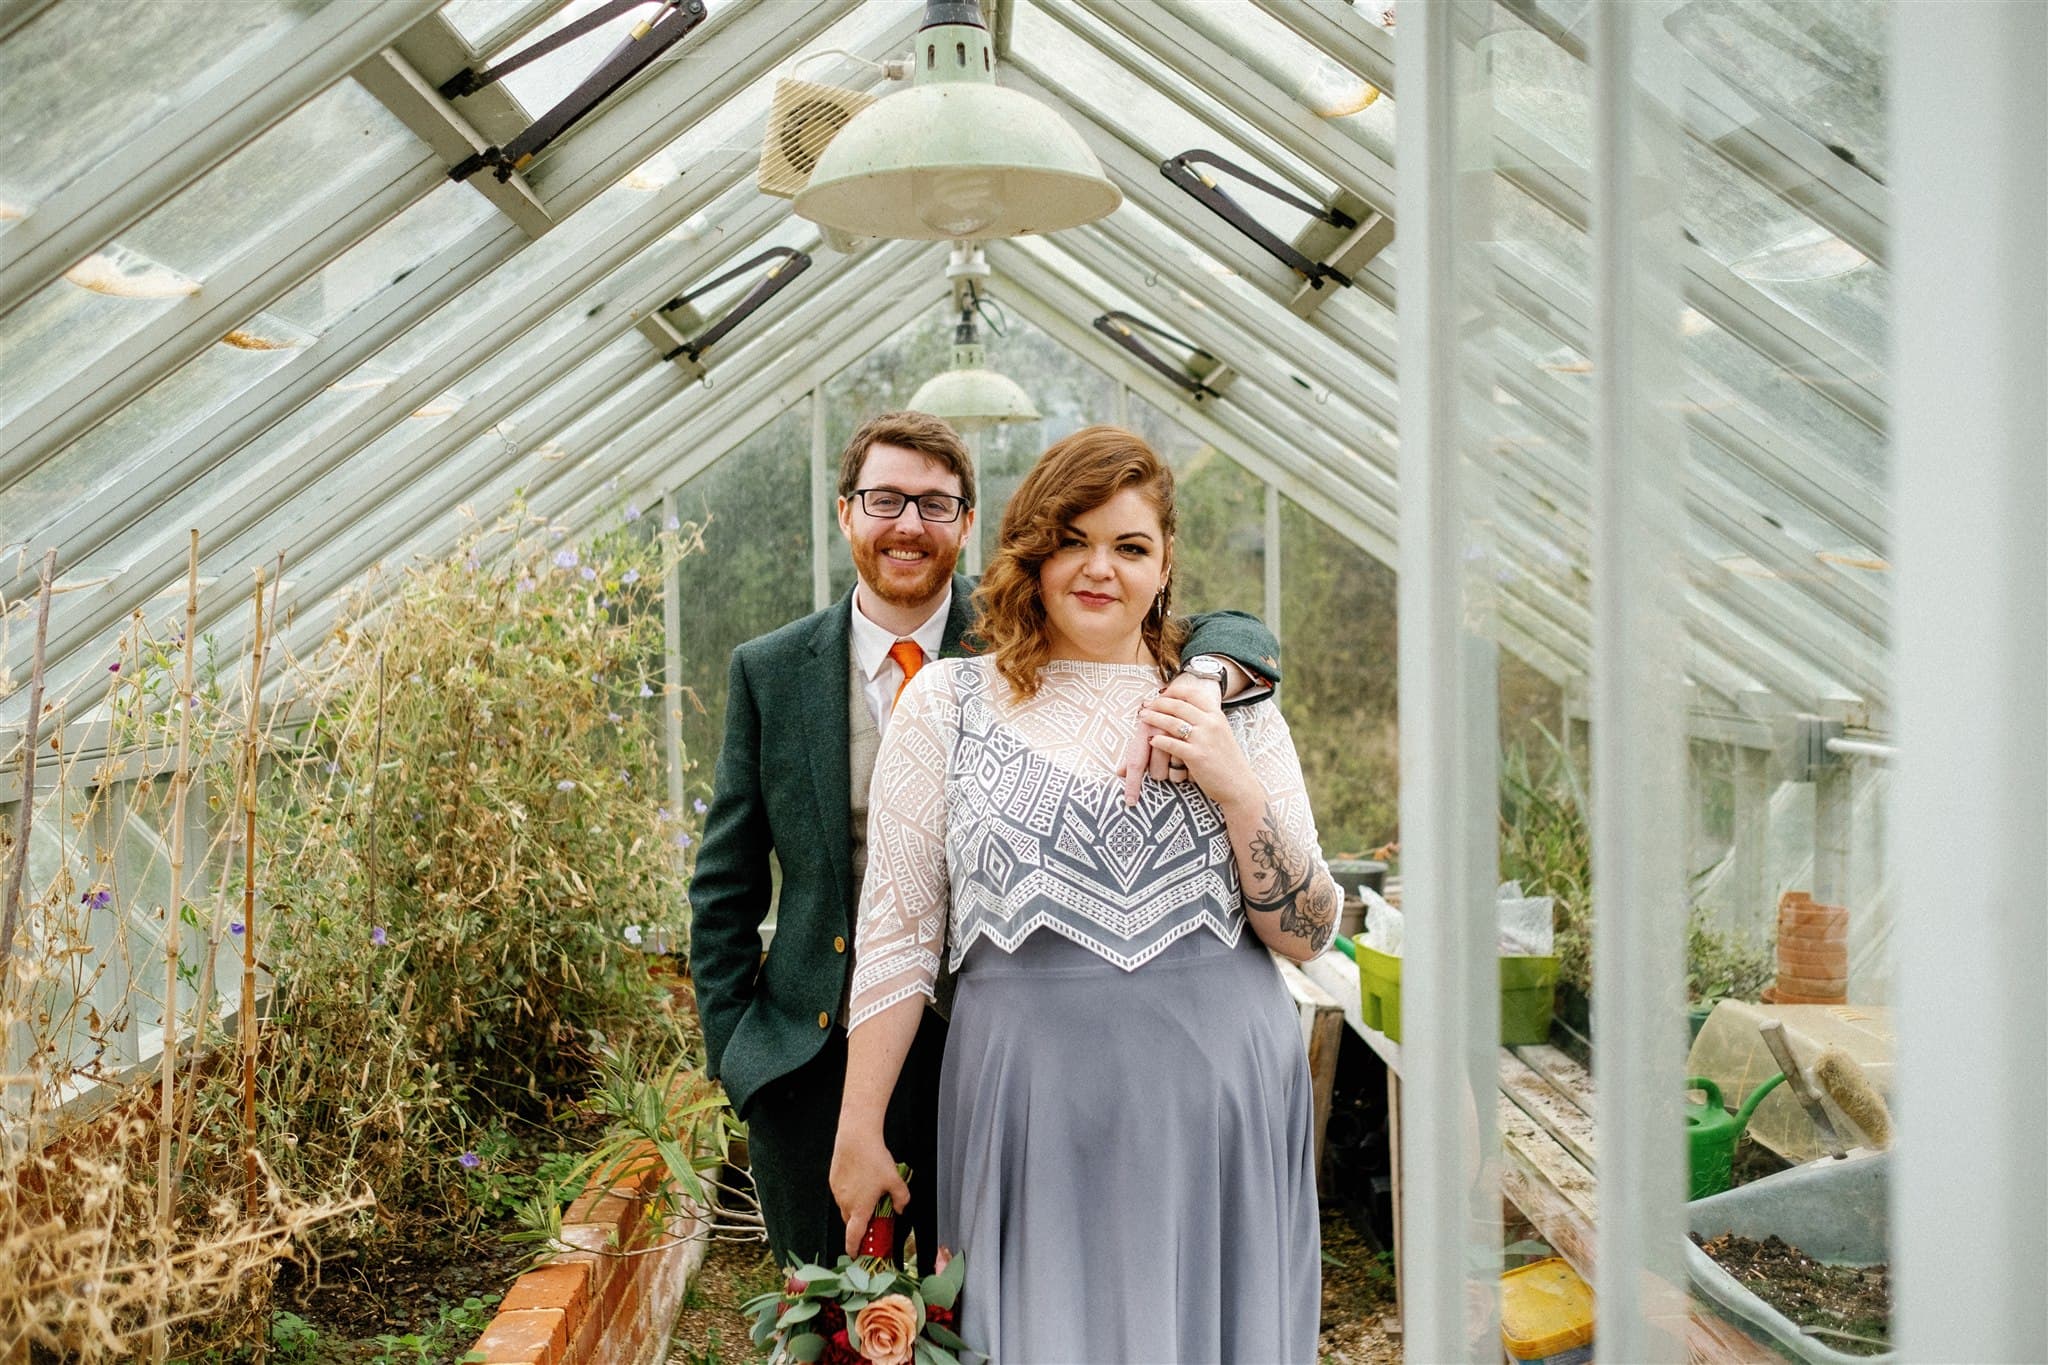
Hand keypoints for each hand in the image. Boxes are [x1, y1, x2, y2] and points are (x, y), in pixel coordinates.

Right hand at [830, 1127, 908, 1257]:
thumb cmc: (875, 1159)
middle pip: (851, 1222)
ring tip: (869, 1194)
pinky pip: (841, 1194)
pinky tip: (860, 1180)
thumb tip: (901, 1209)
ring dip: (855, 1208)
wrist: (856, 1138)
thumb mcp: (895, 1180)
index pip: (854, 1237)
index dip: (854, 1249)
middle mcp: (846, 1203)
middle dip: (860, 1225)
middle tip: (872, 1218)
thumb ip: (901, 1199)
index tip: (855, 1255)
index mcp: (860, 1208)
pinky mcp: (833, 1180)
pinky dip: (850, 1194)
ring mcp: (838, 1192)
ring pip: (846, 1207)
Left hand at [1136, 688, 1259, 811]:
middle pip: (1178, 705)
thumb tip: (1186, 711)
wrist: (1238, 785)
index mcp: (1217, 715)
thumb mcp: (1222, 733)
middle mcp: (1211, 723)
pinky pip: (1170, 744)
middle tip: (1146, 705)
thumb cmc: (1228, 761)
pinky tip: (1151, 740)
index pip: (1192, 694)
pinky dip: (1158, 741)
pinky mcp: (1196, 756)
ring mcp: (1203, 739)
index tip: (1161, 694)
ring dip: (1153, 718)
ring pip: (1171, 722)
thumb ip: (1207, 721)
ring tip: (1143, 718)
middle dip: (1158, 703)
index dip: (1173, 691)